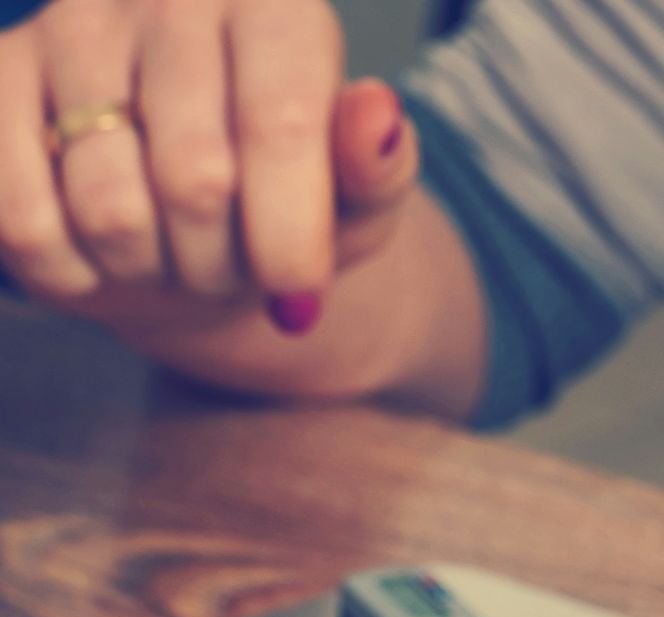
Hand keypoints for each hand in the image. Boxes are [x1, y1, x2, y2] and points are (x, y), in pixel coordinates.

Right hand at [0, 0, 416, 347]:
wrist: (190, 214)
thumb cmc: (288, 199)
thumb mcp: (358, 199)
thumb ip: (378, 167)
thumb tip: (377, 114)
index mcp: (275, 5)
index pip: (279, 125)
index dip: (289, 232)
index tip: (300, 292)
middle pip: (195, 178)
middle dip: (224, 263)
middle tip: (235, 268)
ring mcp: (73, 27)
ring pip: (109, 208)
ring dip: (153, 269)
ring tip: (175, 252)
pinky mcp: (0, 74)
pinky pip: (23, 217)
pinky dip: (73, 269)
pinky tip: (103, 254)